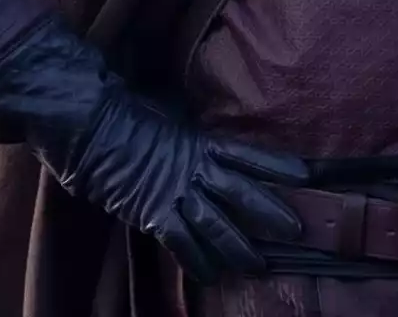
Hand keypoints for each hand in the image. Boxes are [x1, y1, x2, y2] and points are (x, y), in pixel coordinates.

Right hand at [56, 91, 310, 283]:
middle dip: (271, 211)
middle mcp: (194, 168)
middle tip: (298, 230)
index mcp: (200, 143)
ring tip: (260, 266)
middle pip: (242, 191)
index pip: (247, 154)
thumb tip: (206, 141)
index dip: (276, 164)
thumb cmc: (127, 118)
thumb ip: (191, 135)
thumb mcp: (169, 118)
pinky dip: (197, 261)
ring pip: (217, 223)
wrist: (91, 128)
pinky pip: (181, 242)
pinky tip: (212, 277)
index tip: (306, 174)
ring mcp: (175, 192)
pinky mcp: (153, 213)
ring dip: (240, 246)